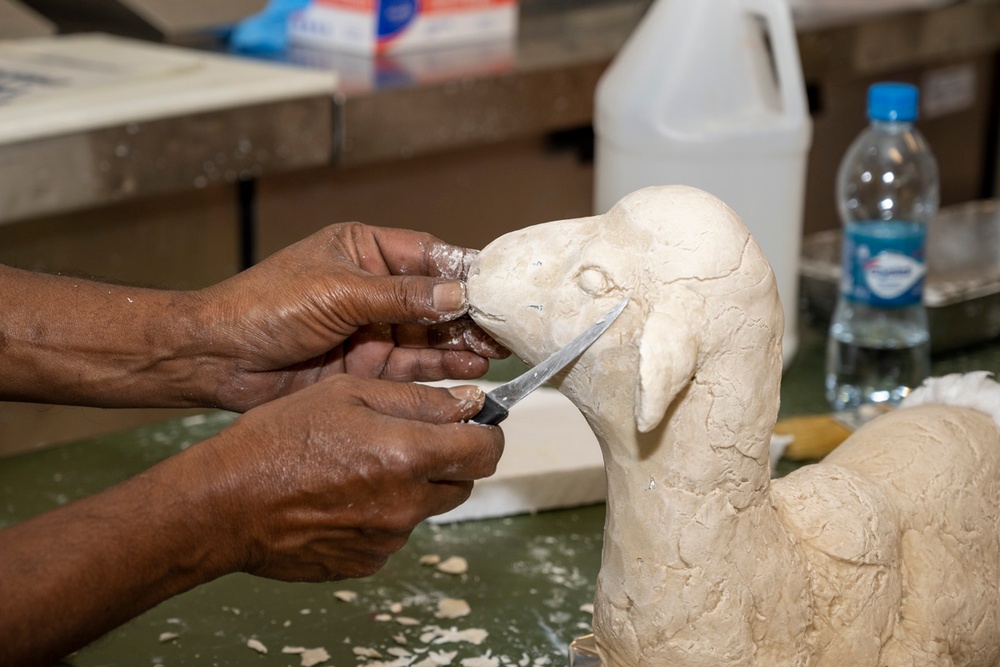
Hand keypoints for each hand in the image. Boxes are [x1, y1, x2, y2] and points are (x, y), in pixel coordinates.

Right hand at [191, 377, 501, 580]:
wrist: (225, 502)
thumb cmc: (279, 438)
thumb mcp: (348, 393)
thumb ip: (418, 399)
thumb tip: (470, 404)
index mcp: (408, 455)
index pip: (486, 450)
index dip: (487, 432)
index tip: (476, 424)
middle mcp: (407, 504)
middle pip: (463, 483)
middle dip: (449, 459)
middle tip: (410, 440)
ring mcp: (387, 539)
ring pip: (426, 509)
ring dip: (412, 487)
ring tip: (361, 466)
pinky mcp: (366, 562)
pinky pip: (393, 534)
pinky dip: (382, 515)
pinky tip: (344, 496)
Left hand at [195, 223, 507, 411]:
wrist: (218, 359)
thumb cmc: (264, 307)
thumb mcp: (338, 293)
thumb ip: (401, 297)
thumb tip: (459, 296)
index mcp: (365, 251)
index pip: (428, 257)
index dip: (465, 274)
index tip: (500, 289)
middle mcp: (373, 288)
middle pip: (436, 300)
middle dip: (470, 316)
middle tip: (504, 331)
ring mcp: (370, 329)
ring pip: (429, 335)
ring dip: (460, 344)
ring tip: (493, 353)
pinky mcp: (366, 366)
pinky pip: (413, 365)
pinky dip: (440, 368)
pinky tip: (468, 369)